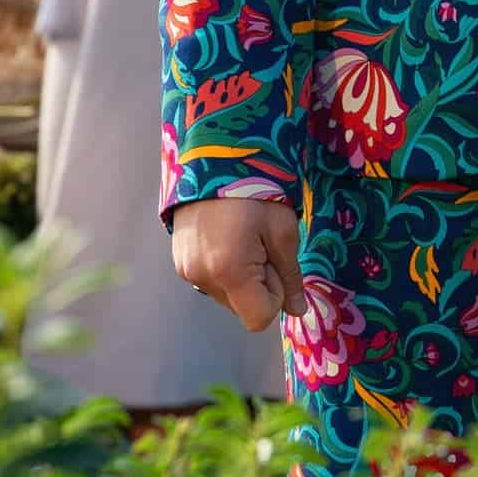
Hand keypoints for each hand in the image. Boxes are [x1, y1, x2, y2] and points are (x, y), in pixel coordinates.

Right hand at [171, 197, 306, 331]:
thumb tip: (298, 311)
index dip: (274, 297)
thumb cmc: (254, 190)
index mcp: (229, 273)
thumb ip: (290, 275)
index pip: (258, 319)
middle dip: (258, 285)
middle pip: (242, 307)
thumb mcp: (282, 230)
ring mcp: (186, 271)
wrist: (212, 156)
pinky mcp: (179, 261)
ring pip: (227, 295)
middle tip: (260, 244)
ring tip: (242, 237)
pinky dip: (223, 267)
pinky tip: (226, 237)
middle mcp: (202, 279)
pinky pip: (210, 280)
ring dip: (241, 276)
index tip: (274, 263)